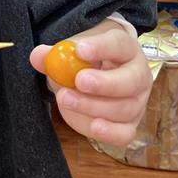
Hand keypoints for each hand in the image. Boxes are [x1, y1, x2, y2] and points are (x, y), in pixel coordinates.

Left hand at [30, 23, 152, 146]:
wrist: (94, 77)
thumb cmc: (85, 62)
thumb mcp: (70, 54)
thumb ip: (54, 55)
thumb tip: (39, 56)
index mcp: (125, 48)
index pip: (119, 44)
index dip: (102, 47)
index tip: (79, 50)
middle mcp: (138, 74)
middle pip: (130, 80)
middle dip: (104, 83)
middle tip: (79, 81)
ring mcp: (136, 101)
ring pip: (124, 108)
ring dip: (93, 106)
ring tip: (66, 99)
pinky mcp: (129, 124)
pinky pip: (125, 133)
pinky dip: (110, 132)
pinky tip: (94, 127)